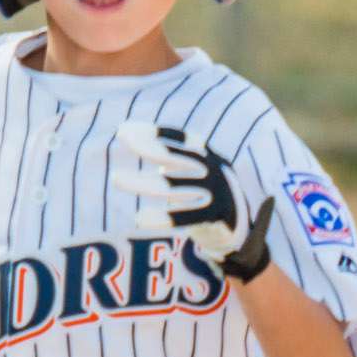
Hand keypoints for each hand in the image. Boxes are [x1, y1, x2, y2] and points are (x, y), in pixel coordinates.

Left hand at [110, 121, 273, 281]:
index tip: (127, 128)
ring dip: (141, 182)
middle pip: (174, 157)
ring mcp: (214, 193)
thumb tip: (141, 141)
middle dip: (147, 146)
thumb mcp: (195, 172)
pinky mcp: (215, 216)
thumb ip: (174, 159)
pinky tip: (139, 218)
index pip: (180, 138)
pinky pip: (183, 217)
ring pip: (171, 188)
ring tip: (115, 178)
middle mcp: (211, 171)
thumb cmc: (207, 196)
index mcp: (208, 157)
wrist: (241, 228)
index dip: (156, 131)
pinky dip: (162, 219)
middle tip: (122, 138)